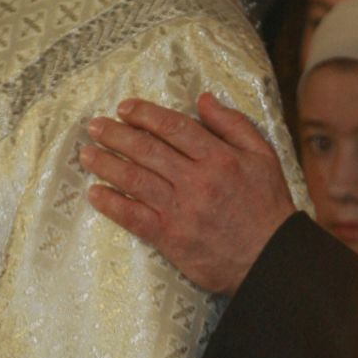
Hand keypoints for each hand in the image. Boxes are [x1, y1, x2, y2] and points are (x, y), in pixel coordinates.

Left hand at [80, 92, 296, 294]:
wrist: (271, 258)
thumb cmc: (269, 207)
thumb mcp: (263, 157)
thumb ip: (233, 125)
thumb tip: (203, 99)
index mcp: (220, 158)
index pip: (173, 127)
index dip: (145, 114)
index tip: (124, 108)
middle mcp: (197, 181)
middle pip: (147, 150)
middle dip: (116, 135)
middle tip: (94, 126)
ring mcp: (181, 210)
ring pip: (135, 180)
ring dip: (106, 164)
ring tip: (86, 153)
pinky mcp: (172, 238)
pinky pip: (134, 217)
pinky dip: (112, 204)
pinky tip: (95, 194)